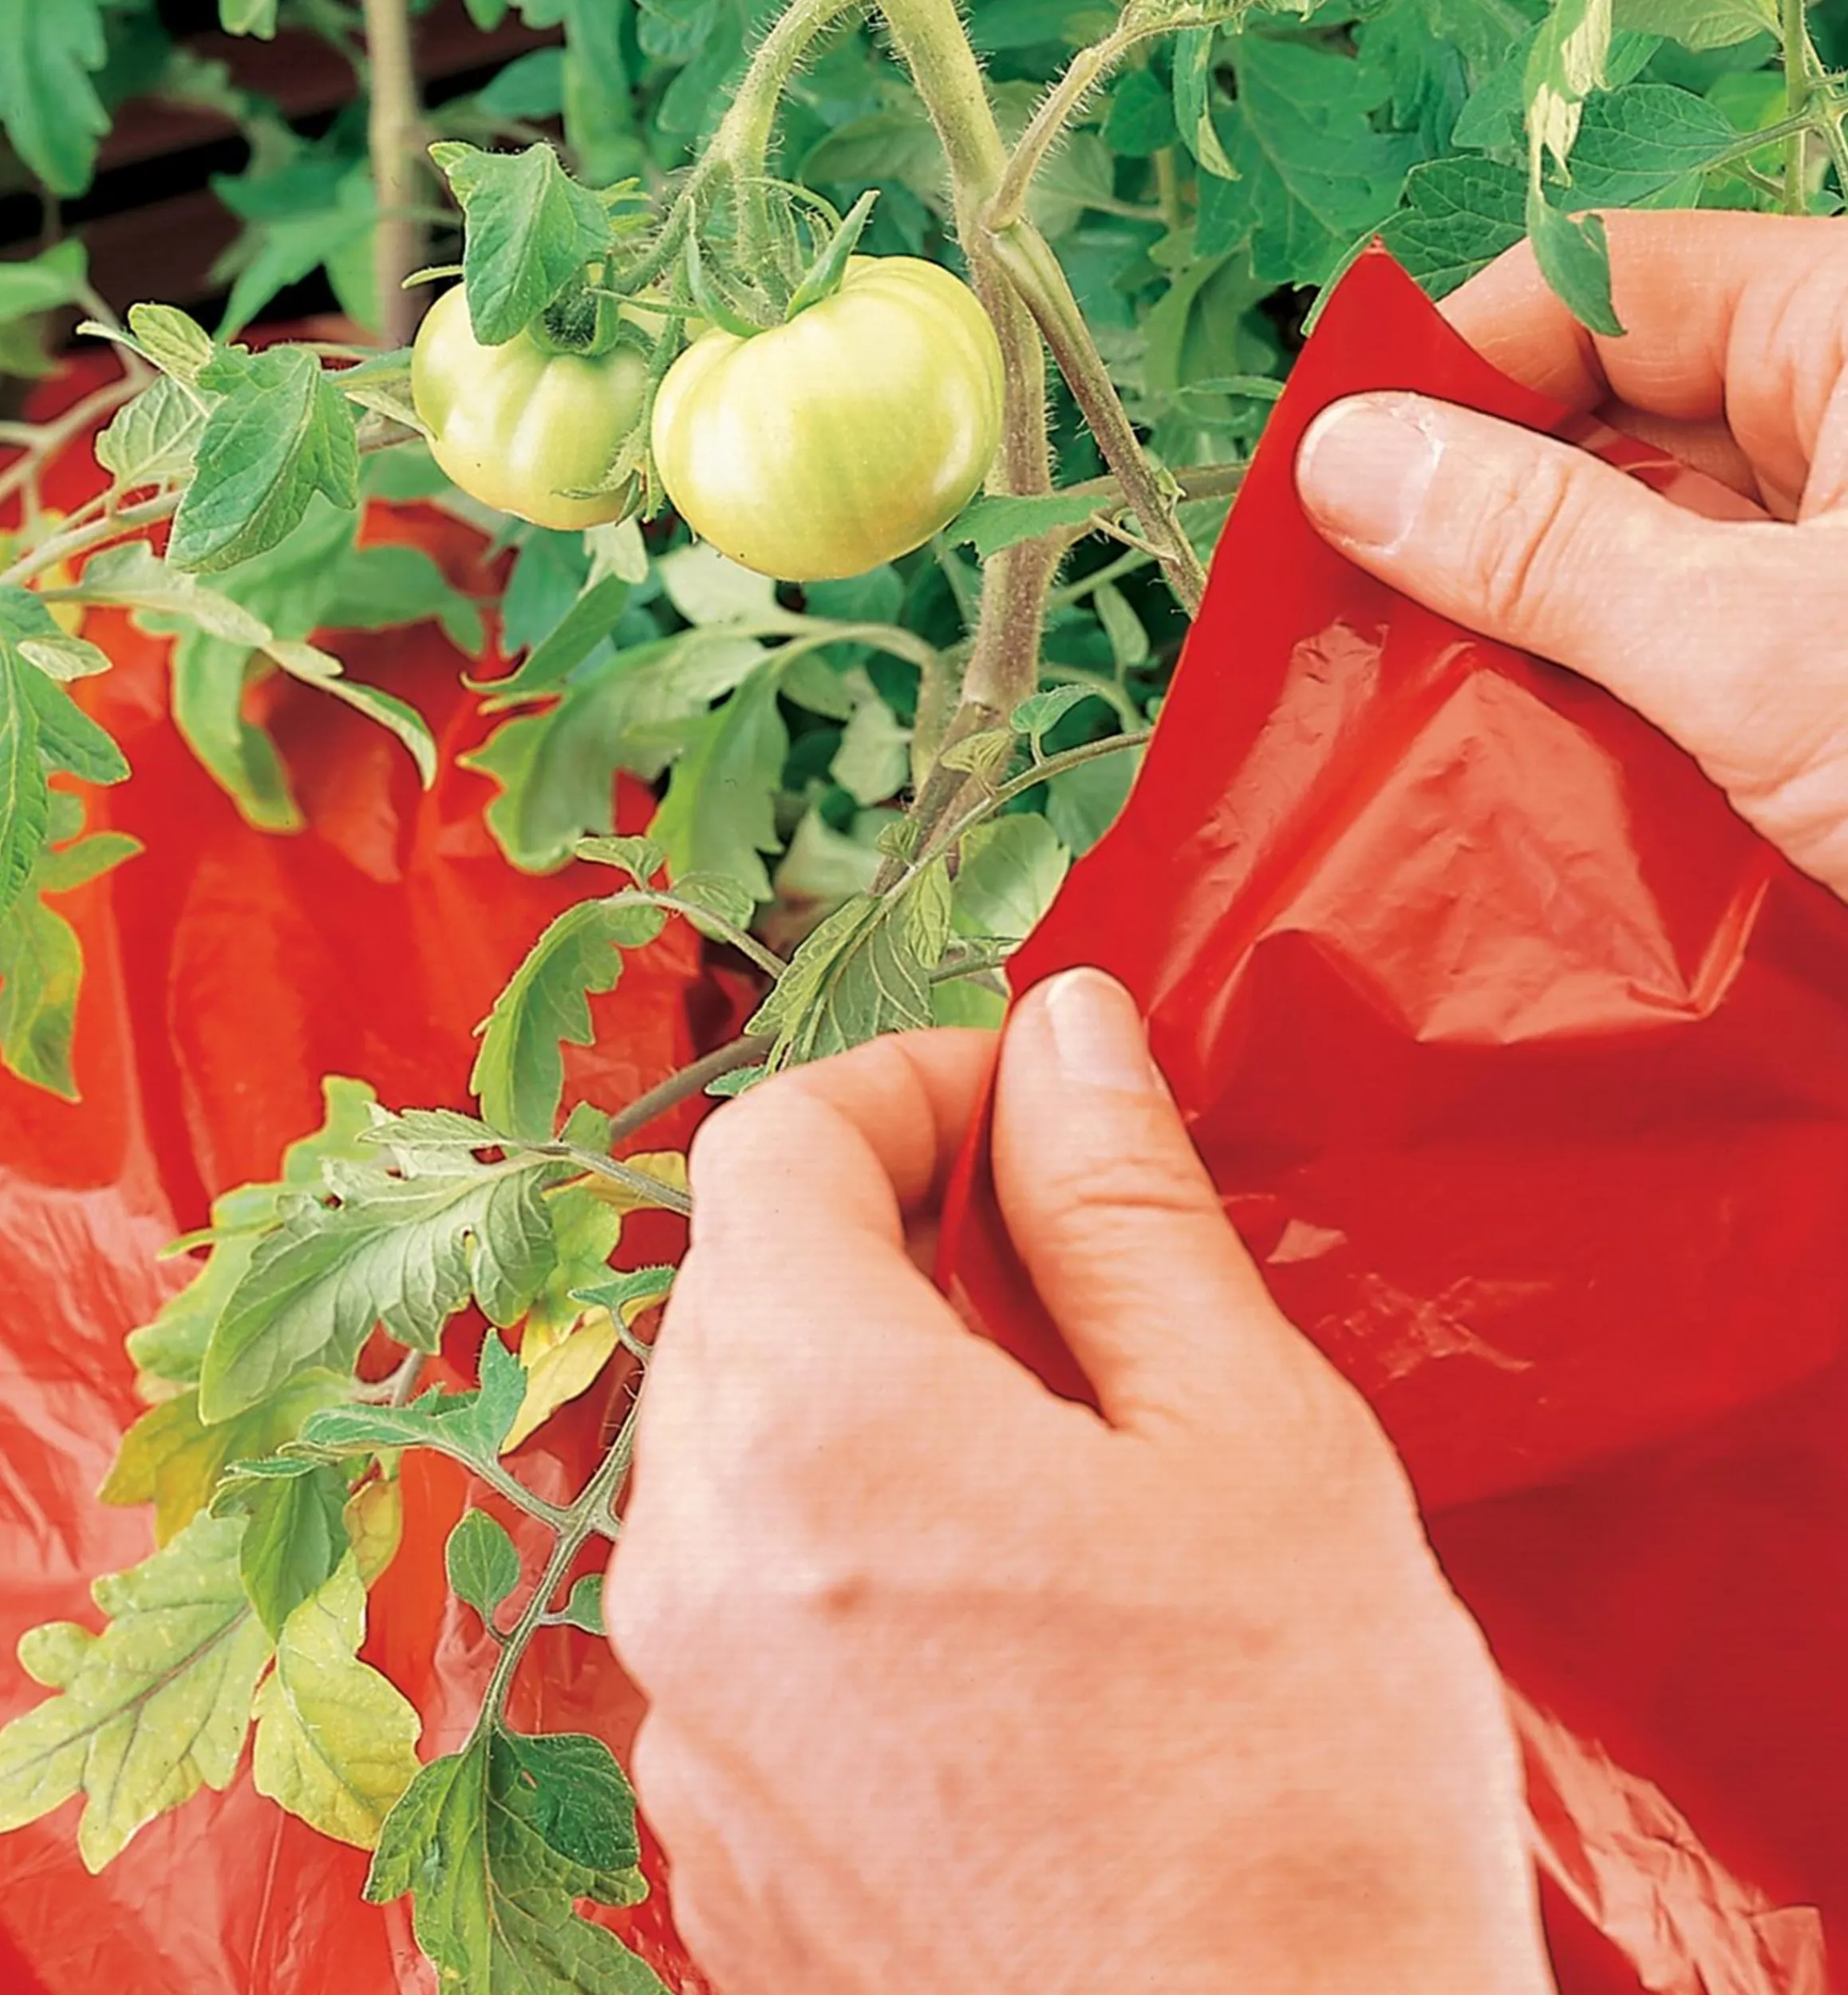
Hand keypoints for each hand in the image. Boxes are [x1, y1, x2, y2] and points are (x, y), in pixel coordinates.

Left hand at [607, 970, 1552, 1994]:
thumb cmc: (1303, 1797)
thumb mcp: (1251, 1440)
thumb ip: (1121, 1205)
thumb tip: (1065, 1033)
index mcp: (813, 1436)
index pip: (771, 1147)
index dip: (903, 1083)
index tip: (1021, 1102)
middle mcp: (695, 1578)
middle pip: (737, 1294)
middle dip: (885, 1230)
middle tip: (1059, 1266)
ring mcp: (688, 1729)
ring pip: (735, 1454)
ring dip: (868, 1391)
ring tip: (1053, 1450)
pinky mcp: (720, 1845)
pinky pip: (743, 1612)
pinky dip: (844, 1546)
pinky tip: (998, 1614)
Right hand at [1295, 210, 1847, 900]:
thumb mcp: (1758, 650)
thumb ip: (1544, 548)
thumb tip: (1349, 465)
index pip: (1600, 288)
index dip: (1449, 366)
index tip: (1325, 475)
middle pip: (1604, 417)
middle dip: (1468, 511)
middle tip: (1340, 613)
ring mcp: (1842, 554)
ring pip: (1632, 541)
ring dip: (1519, 622)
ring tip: (1399, 698)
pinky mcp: (1830, 667)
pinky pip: (1675, 642)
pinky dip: (1589, 694)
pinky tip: (1505, 754)